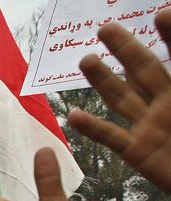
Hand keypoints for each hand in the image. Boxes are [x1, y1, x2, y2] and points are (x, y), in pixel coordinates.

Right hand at [68, 9, 170, 191]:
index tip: (160, 13)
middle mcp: (167, 103)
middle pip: (143, 70)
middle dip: (125, 49)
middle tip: (105, 29)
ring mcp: (150, 126)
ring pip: (122, 98)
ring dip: (103, 80)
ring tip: (86, 61)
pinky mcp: (138, 151)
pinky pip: (112, 137)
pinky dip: (92, 128)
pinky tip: (75, 117)